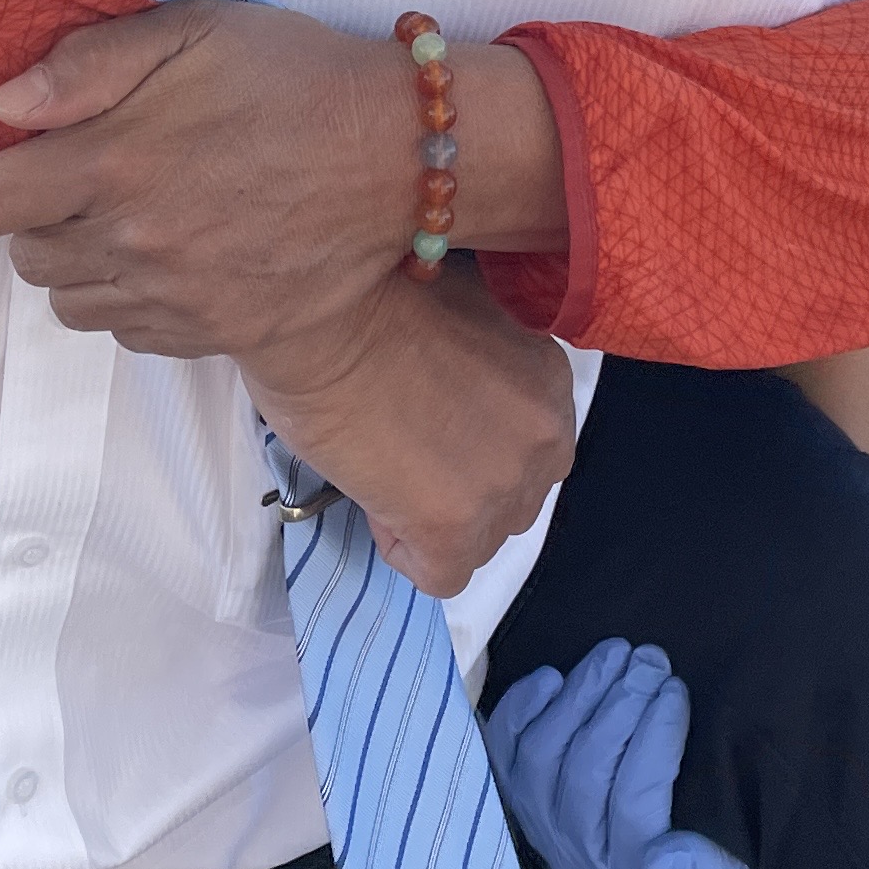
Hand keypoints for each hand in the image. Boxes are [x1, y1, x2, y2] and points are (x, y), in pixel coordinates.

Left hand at [0, 4, 566, 353]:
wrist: (398, 156)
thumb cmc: (293, 79)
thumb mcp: (191, 33)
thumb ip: (87, 66)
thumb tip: (7, 106)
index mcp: (112, 166)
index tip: (33, 153)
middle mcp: (132, 246)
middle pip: (24, 256)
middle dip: (40, 215)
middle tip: (90, 178)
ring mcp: (174, 301)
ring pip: (69, 302)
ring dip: (81, 263)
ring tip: (129, 219)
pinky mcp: (214, 336)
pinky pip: (128, 333)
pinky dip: (131, 300)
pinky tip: (170, 257)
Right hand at [234, 269, 573, 595]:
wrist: (321, 310)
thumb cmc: (370, 293)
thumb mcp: (462, 307)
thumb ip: (484, 355)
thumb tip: (459, 376)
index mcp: (548, 377)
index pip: (527, 442)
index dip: (471, 437)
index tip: (423, 416)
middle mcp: (545, 435)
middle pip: (514, 497)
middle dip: (462, 484)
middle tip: (400, 446)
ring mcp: (504, 485)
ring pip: (481, 539)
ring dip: (434, 517)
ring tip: (379, 465)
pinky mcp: (454, 528)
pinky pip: (442, 575)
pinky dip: (405, 548)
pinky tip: (375, 500)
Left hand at [486, 639, 752, 868]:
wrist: (665, 868)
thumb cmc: (712, 851)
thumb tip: (662, 860)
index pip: (634, 803)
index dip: (654, 737)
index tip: (676, 688)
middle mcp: (578, 861)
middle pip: (586, 773)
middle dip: (620, 704)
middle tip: (650, 658)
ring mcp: (542, 828)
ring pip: (543, 756)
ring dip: (579, 695)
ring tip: (615, 654)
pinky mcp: (518, 798)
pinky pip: (504, 750)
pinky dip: (521, 709)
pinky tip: (553, 677)